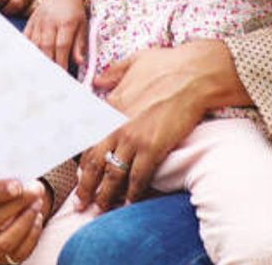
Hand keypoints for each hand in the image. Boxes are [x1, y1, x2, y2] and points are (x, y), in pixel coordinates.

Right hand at [0, 179, 46, 263]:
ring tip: (37, 202)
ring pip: (5, 241)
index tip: (16, 185)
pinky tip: (36, 217)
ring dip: (25, 219)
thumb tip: (23, 174)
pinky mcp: (1, 259)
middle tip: (34, 190)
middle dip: (15, 204)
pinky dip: (32, 234)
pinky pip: (19, 252)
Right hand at [24, 0, 87, 69]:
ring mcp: (38, 22)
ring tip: (38, 74)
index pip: (62, 45)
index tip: (63, 75)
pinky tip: (26, 61)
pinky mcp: (30, 23)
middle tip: (50, 79)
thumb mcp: (83, 25)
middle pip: (46, 46)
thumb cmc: (74, 12)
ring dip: (36, 59)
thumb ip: (80, 44)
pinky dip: (25, 50)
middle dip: (48, 63)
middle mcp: (50, 22)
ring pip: (34, 44)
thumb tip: (79, 62)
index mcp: (66, 22)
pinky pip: (25, 38)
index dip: (61, 62)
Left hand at [77, 40, 246, 208]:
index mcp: (109, 104)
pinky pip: (139, 177)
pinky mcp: (153, 148)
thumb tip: (98, 79)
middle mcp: (115, 124)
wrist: (194, 73)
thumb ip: (112, 73)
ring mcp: (133, 138)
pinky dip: (133, 193)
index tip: (78, 172)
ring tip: (100, 209)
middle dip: (85, 185)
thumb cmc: (167, 64)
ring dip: (105, 195)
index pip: (88, 137)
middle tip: (80, 202)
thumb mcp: (132, 62)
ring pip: (113, 174)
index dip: (81, 159)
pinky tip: (129, 203)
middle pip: (94, 162)